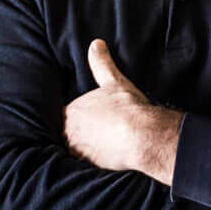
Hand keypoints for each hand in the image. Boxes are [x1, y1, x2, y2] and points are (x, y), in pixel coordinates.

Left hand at [64, 39, 181, 182]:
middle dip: (80, 135)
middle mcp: (69, 131)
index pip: (68, 116)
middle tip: (100, 135)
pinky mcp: (88, 166)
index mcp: (72, 111)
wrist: (142, 135)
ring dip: (85, 149)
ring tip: (102, 148)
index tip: (95, 122)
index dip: (81, 119)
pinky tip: (105, 160)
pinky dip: (92, 163)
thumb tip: (96, 43)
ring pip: (75, 150)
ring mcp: (77, 150)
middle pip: (68, 134)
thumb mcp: (115, 82)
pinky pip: (84, 165)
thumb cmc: (129, 108)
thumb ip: (102, 64)